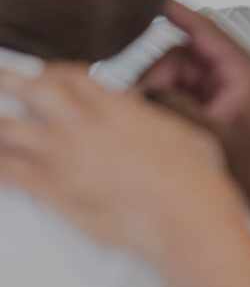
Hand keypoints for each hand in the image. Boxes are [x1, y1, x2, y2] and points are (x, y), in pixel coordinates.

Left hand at [0, 64, 240, 262]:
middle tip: (2, 80)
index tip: (50, 76)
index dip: (55, 72)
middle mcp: (85, 127)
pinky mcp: (54, 191)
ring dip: (0, 127)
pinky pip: (8, 174)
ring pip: (7, 130)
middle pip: (31, 91)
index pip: (72, 77)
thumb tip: (156, 125)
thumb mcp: (184, 135)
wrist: (185, 214)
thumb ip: (157, 124)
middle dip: (9, 81)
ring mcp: (65, 158)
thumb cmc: (193, 179)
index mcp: (117, 109)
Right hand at [140, 0, 249, 236]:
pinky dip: (172, 104)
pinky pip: (189, 95)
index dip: (178, 12)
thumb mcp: (209, 136)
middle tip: (142, 104)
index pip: (208, 31)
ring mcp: (234, 96)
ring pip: (183, 77)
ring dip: (163, 93)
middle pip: (186, 56)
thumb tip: (141, 89)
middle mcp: (244, 80)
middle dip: (160, 75)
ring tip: (156, 122)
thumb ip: (174, 106)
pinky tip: (162, 123)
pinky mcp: (226, 112)